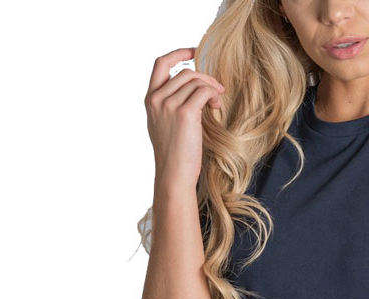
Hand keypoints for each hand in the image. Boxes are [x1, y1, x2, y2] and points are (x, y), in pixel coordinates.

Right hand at [144, 47, 225, 191]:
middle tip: (218, 90)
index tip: (194, 51)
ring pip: (196, 81)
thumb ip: (170, 106)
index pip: (161, 64)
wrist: (174, 175)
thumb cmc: (175, 156)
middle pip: (185, 72)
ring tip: (217, 103)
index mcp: (150, 100)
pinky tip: (217, 106)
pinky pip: (204, 91)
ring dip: (212, 88)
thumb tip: (192, 92)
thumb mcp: (165, 126)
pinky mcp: (185, 113)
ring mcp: (169, 105)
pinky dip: (214, 95)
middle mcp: (157, 100)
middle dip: (205, 78)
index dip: (178, 53)